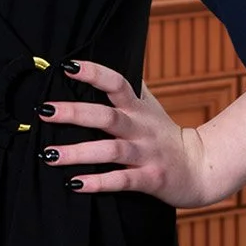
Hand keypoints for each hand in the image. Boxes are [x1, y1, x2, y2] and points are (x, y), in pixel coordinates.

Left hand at [37, 59, 209, 207]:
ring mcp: (146, 155)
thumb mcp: (150, 108)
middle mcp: (141, 129)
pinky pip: (121, 181)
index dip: (93, 73)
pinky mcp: (150, 179)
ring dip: (78, 152)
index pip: (117, 83)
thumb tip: (105, 62)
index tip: (66, 67)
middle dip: (74, 113)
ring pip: (111, 150)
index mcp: (139, 109)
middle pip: (107, 116)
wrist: (202, 168)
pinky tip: (74, 183)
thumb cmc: (165, 136)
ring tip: (49, 154)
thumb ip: (129, 89)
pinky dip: (98, 182)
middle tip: (43, 111)